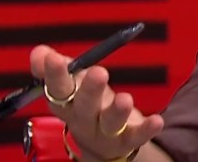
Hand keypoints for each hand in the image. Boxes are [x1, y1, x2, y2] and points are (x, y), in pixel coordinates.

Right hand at [30, 45, 163, 161]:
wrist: (99, 144)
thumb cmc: (84, 104)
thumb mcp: (70, 85)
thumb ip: (56, 68)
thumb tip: (40, 52)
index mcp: (66, 103)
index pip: (56, 89)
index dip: (54, 75)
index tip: (54, 58)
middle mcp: (82, 119)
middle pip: (84, 106)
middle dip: (90, 90)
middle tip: (99, 72)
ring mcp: (104, 132)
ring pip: (109, 123)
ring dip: (117, 111)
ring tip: (126, 99)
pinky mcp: (126, 141)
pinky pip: (136, 136)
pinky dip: (146, 129)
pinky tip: (157, 120)